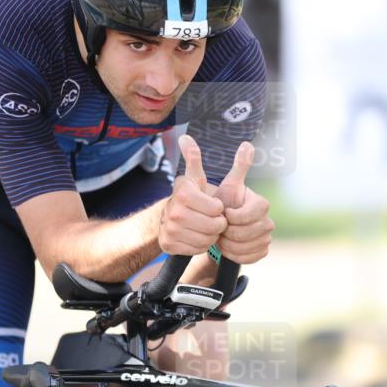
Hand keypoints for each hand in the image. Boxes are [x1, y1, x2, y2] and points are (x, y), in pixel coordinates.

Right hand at [158, 135, 226, 255]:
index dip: (219, 209)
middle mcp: (174, 211)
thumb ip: (194, 158)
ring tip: (205, 228)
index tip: (214, 206)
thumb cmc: (189, 198)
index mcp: (184, 193)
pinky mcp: (169, 245)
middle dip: (217, 224)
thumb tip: (185, 137)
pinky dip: (199, 245)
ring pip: (206, 240)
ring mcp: (170, 229)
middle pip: (213, 226)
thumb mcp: (194, 178)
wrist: (167, 219)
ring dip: (210, 236)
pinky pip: (196, 250)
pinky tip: (196, 236)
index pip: (217, 208)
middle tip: (212, 220)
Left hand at [213, 141, 273, 264]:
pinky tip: (228, 247)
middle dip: (228, 231)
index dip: (232, 217)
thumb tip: (247, 144)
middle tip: (219, 226)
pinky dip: (234, 254)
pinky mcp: (262, 252)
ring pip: (245, 247)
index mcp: (262, 204)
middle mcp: (269, 221)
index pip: (249, 214)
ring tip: (221, 236)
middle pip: (246, 233)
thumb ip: (239, 166)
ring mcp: (267, 238)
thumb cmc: (225, 203)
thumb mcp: (229, 184)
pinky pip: (247, 258)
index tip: (223, 213)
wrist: (222, 225)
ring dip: (228, 244)